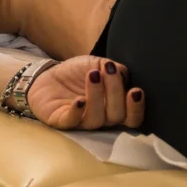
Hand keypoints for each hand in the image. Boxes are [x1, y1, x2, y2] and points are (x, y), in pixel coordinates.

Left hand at [28, 56, 144, 130]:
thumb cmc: (79, 73)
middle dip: (115, 92)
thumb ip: (116, 70)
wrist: (50, 75)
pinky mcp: (62, 122)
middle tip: (108, 70)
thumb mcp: (100, 64)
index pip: (132, 117)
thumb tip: (125, 74)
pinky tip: (79, 99)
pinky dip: (77, 111)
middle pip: (116, 116)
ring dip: (97, 96)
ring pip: (96, 119)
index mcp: (114, 107)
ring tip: (93, 75)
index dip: (136, 109)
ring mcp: (82, 122)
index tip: (136, 91)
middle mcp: (101, 118)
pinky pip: (72, 122)